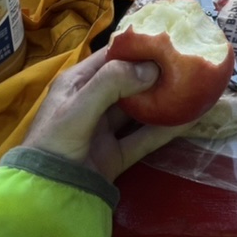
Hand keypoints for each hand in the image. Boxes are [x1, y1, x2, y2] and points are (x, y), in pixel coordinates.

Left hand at [19, 49, 186, 182]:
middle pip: (129, 82)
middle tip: (187, 63)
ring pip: (140, 110)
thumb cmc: (54, 142)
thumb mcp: (78, 107)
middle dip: (156, 73)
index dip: (137, 48)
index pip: (111, 57)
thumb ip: (111, 84)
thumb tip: (151, 69)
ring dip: (164, 101)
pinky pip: (145, 138)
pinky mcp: (116, 154)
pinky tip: (188, 120)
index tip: (167, 41)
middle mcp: (93, 101)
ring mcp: (105, 130)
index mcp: (77, 82)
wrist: (42, 194)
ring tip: (193, 88)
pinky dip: (166, 129)